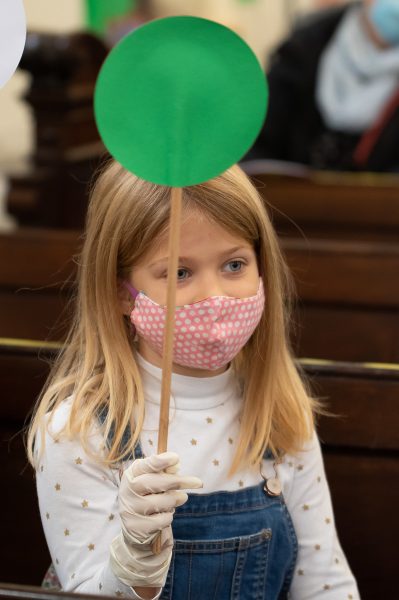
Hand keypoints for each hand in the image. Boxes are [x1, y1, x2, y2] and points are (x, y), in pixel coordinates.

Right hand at [109, 452, 201, 588]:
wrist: (133, 526)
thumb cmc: (147, 495)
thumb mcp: (153, 480)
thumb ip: (164, 471)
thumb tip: (176, 463)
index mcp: (132, 474)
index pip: (146, 465)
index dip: (160, 461)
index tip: (176, 458)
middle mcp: (127, 490)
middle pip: (154, 483)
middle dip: (178, 481)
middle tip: (198, 482)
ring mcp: (130, 510)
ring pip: (161, 502)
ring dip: (175, 500)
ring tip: (180, 498)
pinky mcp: (136, 527)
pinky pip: (162, 520)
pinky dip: (169, 516)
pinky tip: (166, 514)